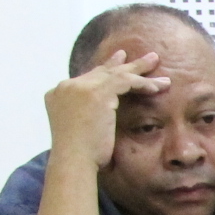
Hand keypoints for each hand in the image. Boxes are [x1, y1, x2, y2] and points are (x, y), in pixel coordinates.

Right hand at [44, 48, 167, 172]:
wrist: (73, 161)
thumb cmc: (79, 157)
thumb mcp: (79, 131)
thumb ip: (86, 117)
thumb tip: (99, 119)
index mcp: (57, 94)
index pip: (85, 79)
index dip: (102, 72)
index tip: (116, 65)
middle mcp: (66, 87)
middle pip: (98, 71)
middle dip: (118, 63)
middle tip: (130, 53)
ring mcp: (79, 87)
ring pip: (114, 74)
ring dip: (138, 69)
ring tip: (155, 60)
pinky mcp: (96, 92)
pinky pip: (125, 82)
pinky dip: (142, 83)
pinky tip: (157, 86)